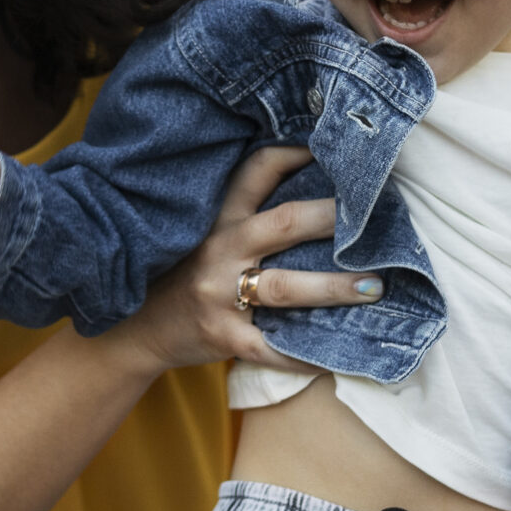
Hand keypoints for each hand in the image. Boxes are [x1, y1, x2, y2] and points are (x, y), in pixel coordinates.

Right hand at [111, 145, 383, 374]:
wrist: (134, 331)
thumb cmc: (182, 277)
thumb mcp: (204, 237)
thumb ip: (246, 218)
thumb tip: (316, 200)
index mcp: (219, 220)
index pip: (257, 170)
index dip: (296, 155)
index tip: (336, 152)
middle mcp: (220, 250)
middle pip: (285, 223)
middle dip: (333, 218)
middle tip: (376, 219)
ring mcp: (220, 295)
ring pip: (287, 287)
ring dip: (335, 288)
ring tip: (375, 286)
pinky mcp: (223, 337)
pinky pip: (272, 348)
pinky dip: (307, 356)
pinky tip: (339, 358)